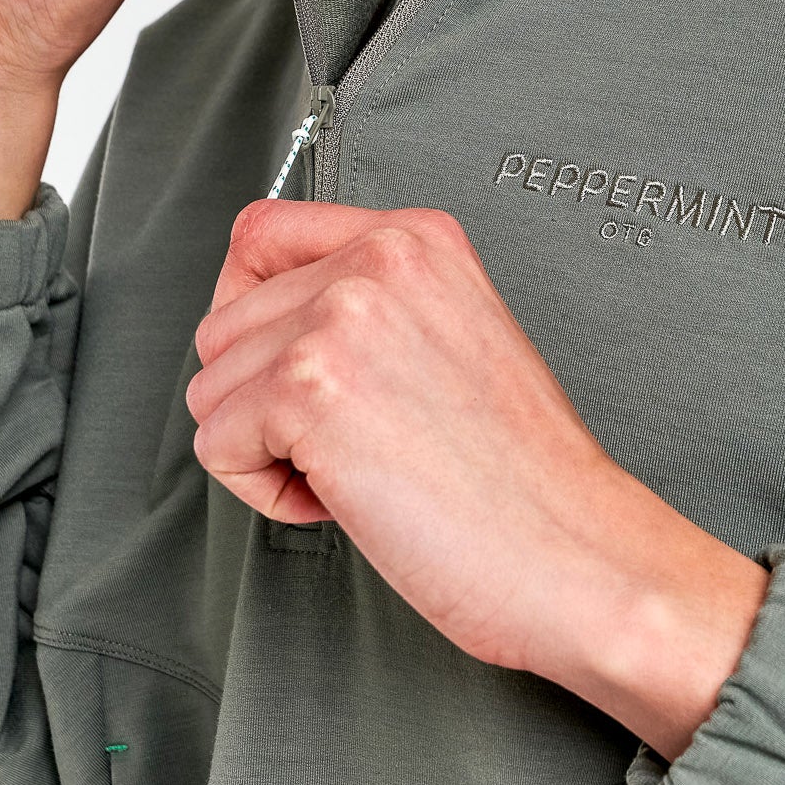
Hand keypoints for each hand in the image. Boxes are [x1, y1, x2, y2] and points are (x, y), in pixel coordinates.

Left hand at [188, 200, 771, 759]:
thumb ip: (369, 303)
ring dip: (266, 449)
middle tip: (352, 441)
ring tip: (358, 469)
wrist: (573, 551)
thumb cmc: (524, 476)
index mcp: (418, 236)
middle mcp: (378, 259)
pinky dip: (267, 493)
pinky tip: (346, 497)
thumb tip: (263, 316)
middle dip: (264, 398)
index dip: (250, 310)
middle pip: (224, 322)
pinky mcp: (307, 389)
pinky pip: (218, 445)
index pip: (262, 234)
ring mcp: (340, 318)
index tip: (283, 365)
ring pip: (211, 387)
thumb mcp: (453, 335)